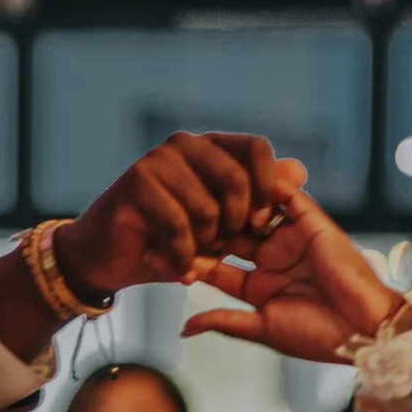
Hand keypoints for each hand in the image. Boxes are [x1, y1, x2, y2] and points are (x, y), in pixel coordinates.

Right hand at [59, 133, 309, 301]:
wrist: (112, 259)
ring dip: (204, 245)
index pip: (256, 148)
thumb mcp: (225, 223)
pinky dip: (182, 256)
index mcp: (210, 147)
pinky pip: (177, 227)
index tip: (262, 224)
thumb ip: (261, 198)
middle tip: (221, 245)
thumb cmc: (172, 240)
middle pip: (234, 178)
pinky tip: (178, 265)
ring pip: (206, 209)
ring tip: (192, 254)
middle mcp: (184, 146)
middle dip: (234, 224)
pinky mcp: (134, 185)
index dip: (268, 187)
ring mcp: (156, 161)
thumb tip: (299, 170)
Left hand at [184, 193, 403, 364]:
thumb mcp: (263, 328)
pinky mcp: (310, 220)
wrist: (362, 327)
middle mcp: (272, 259)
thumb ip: (224, 320)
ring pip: (252, 210)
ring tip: (203, 188)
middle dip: (206, 224)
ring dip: (230, 200)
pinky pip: (284, 194)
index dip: (192, 258)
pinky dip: (263, 183)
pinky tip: (237, 174)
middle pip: (230, 234)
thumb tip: (184, 327)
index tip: (164, 247)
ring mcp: (290, 238)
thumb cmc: (317, 337)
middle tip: (178, 208)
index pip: (218, 267)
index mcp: (259, 287)